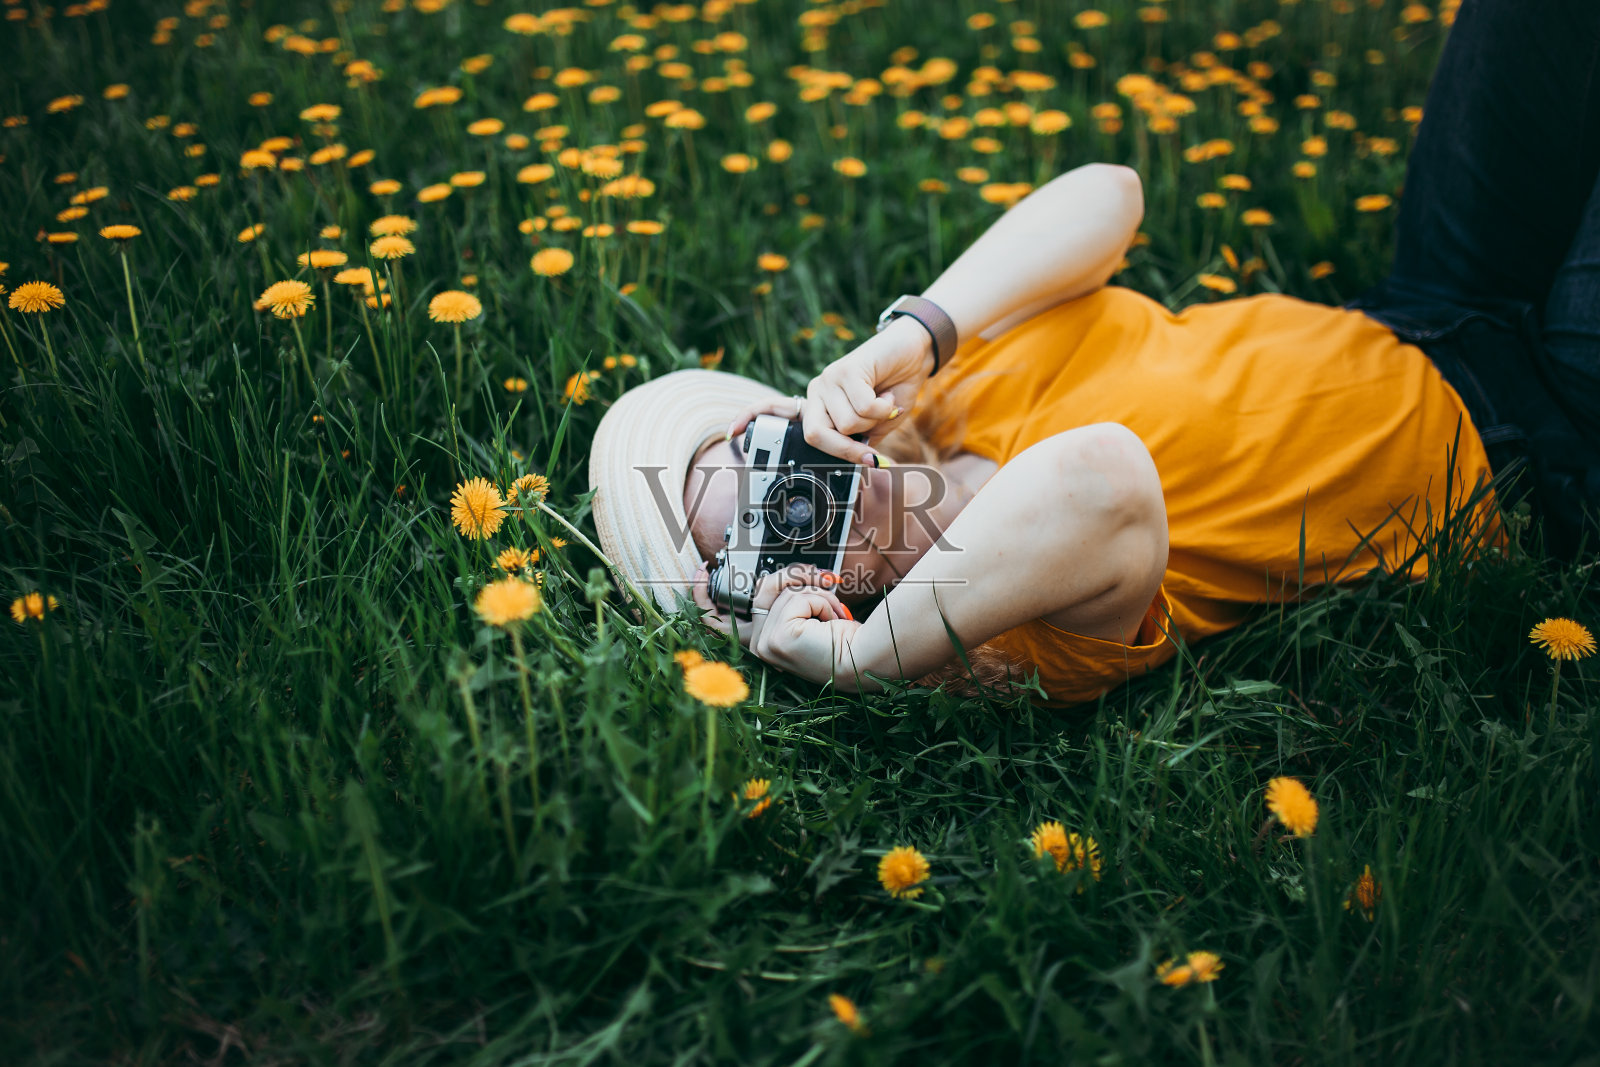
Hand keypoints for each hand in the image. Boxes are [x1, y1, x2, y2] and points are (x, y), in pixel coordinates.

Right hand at [690, 563, 860, 680]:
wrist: (864, 659)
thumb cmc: (843, 639)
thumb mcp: (804, 610)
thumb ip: (785, 596)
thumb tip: (783, 574)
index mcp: (761, 642)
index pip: (718, 620)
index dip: (703, 594)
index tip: (702, 570)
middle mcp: (758, 646)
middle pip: (760, 589)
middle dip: (795, 576)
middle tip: (823, 578)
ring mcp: (764, 644)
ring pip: (784, 590)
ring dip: (817, 593)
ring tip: (834, 613)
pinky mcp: (777, 638)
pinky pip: (797, 597)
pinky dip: (821, 601)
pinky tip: (831, 621)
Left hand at [727, 315, 934, 465]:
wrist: (914, 353)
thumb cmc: (894, 390)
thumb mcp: (877, 426)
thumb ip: (861, 442)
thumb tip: (856, 462)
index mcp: (817, 406)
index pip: (776, 410)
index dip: (752, 419)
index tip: (732, 433)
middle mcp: (816, 392)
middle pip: (816, 435)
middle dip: (845, 451)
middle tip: (870, 457)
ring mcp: (828, 380)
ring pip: (847, 424)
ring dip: (876, 421)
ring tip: (884, 403)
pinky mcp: (846, 369)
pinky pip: (863, 408)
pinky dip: (885, 408)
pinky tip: (889, 394)